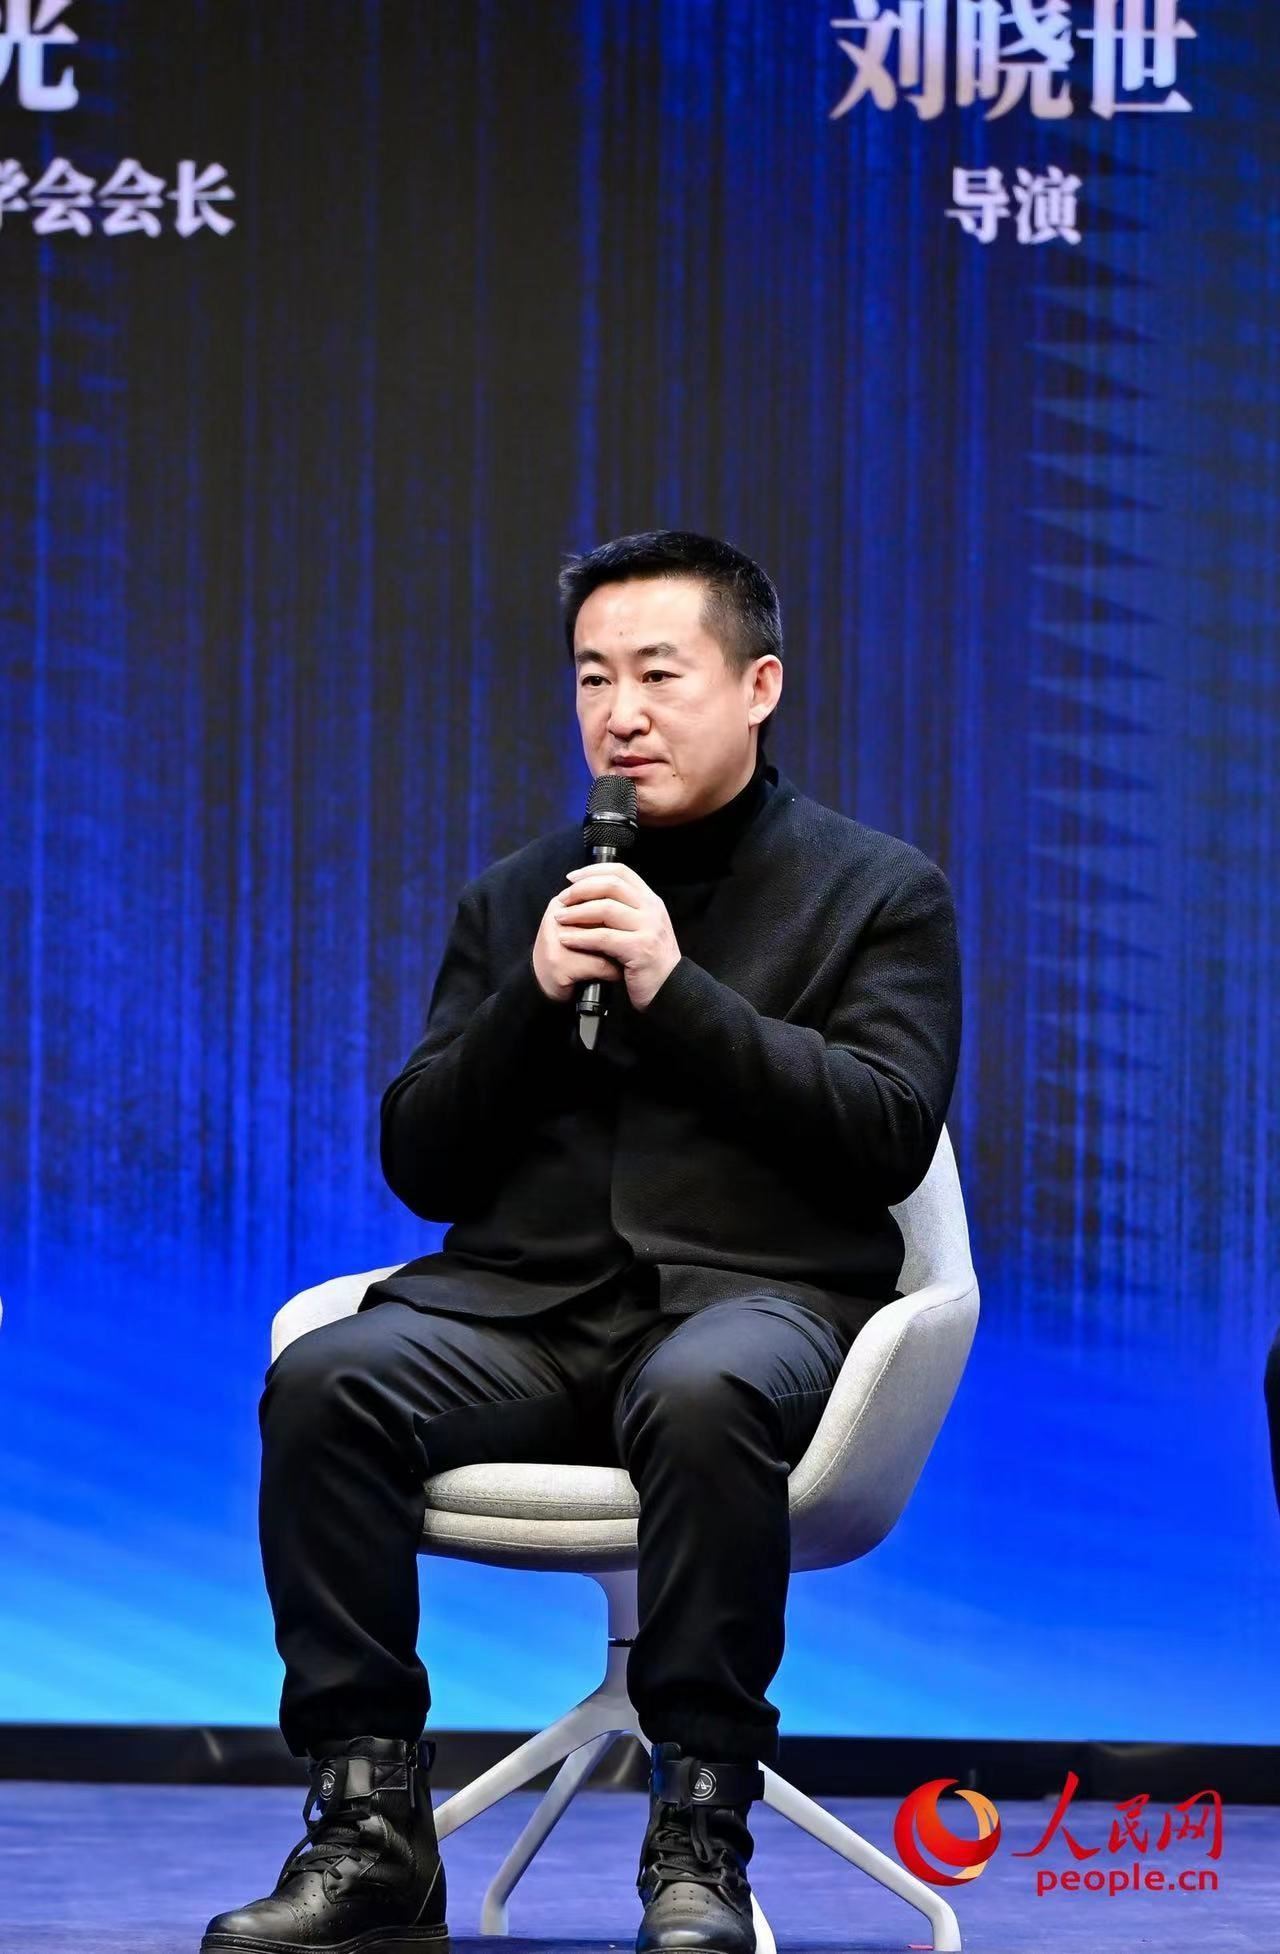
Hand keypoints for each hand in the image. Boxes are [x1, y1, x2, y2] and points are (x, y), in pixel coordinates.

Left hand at [552, 862, 681, 1011]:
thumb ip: (626, 910)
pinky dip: (581, 937)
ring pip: (605, 909)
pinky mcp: (640, 949)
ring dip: (577, 912)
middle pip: (611, 885)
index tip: (572, 878)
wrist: (670, 989)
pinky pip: (603, 937)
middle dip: (581, 889)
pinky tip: (567, 939)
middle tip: (563, 898)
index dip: (593, 871)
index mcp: (651, 900)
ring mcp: (648, 928)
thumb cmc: (650, 960)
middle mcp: (651, 910)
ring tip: (559, 918)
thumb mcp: (643, 928)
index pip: (621, 871)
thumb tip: (593, 895)